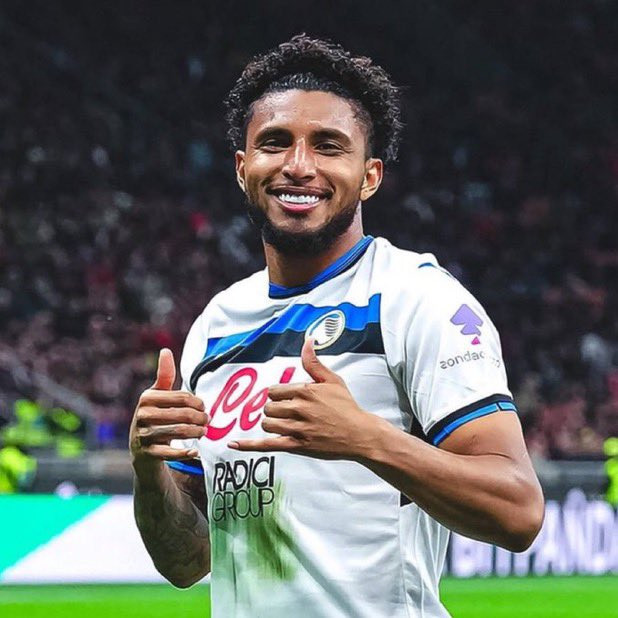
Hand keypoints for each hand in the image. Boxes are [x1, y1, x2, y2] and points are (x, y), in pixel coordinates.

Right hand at [129, 349, 208, 463]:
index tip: (204, 407)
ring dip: (197, 432)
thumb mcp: (157, 396)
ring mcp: (143, 435)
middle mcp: (142, 415)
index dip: (198, 402)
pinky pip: (170, 453)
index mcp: (147, 398)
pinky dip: (185, 453)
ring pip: (179, 431)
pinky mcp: (147, 453)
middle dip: (201, 418)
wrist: (140, 449)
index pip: (182, 397)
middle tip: (208, 421)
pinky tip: (195, 451)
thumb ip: (164, 376)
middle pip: (183, 414)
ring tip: (204, 432)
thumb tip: (165, 350)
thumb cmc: (154, 416)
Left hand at [228, 339, 376, 458]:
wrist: (360, 434)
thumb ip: (314, 362)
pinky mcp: (297, 446)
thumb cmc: (346, 407)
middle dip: (275, 409)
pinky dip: (248, 445)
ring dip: (271, 423)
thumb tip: (307, 340)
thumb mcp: (332, 380)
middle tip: (289, 412)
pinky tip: (233, 444)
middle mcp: (299, 409)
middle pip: (268, 407)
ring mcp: (297, 428)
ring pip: (267, 424)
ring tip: (284, 423)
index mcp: (305, 391)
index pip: (274, 391)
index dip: (278, 396)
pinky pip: (267, 445)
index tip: (288, 399)